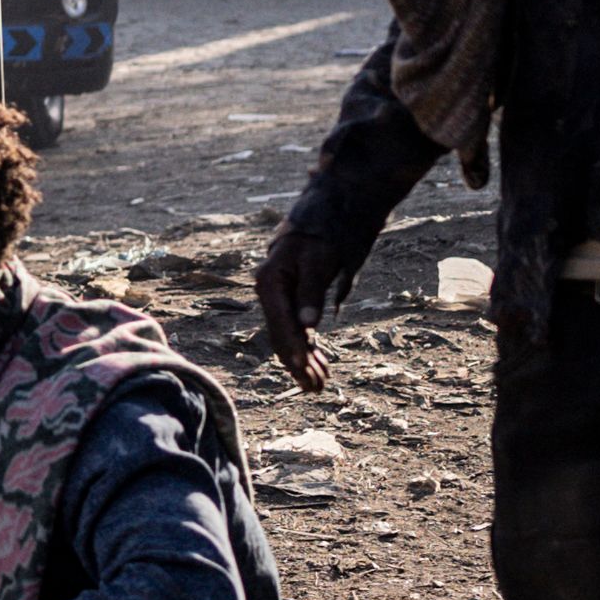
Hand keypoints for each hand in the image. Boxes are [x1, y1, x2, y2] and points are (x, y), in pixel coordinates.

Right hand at [252, 215, 339, 394]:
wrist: (329, 210)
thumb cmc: (324, 233)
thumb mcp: (319, 261)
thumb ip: (311, 292)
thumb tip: (308, 326)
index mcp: (270, 283)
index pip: (281, 327)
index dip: (294, 354)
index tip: (306, 375)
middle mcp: (269, 291)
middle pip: (281, 336)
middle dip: (299, 365)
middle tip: (317, 389)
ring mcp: (279, 294)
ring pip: (288, 335)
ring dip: (304, 360)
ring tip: (319, 383)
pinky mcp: (292, 295)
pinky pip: (296, 326)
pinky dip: (307, 345)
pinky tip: (317, 361)